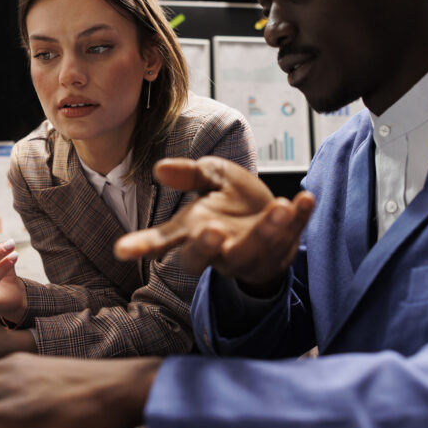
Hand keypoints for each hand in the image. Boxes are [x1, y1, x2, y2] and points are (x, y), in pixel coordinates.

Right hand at [114, 156, 314, 291]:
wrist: (273, 217)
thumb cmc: (234, 201)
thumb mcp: (212, 178)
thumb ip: (191, 174)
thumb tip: (160, 168)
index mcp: (193, 232)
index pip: (164, 242)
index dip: (143, 246)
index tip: (121, 251)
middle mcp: (219, 250)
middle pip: (205, 259)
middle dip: (207, 247)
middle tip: (213, 231)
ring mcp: (251, 255)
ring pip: (253, 251)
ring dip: (266, 230)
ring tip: (278, 206)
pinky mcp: (282, 251)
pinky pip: (291, 236)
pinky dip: (300, 218)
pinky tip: (306, 198)